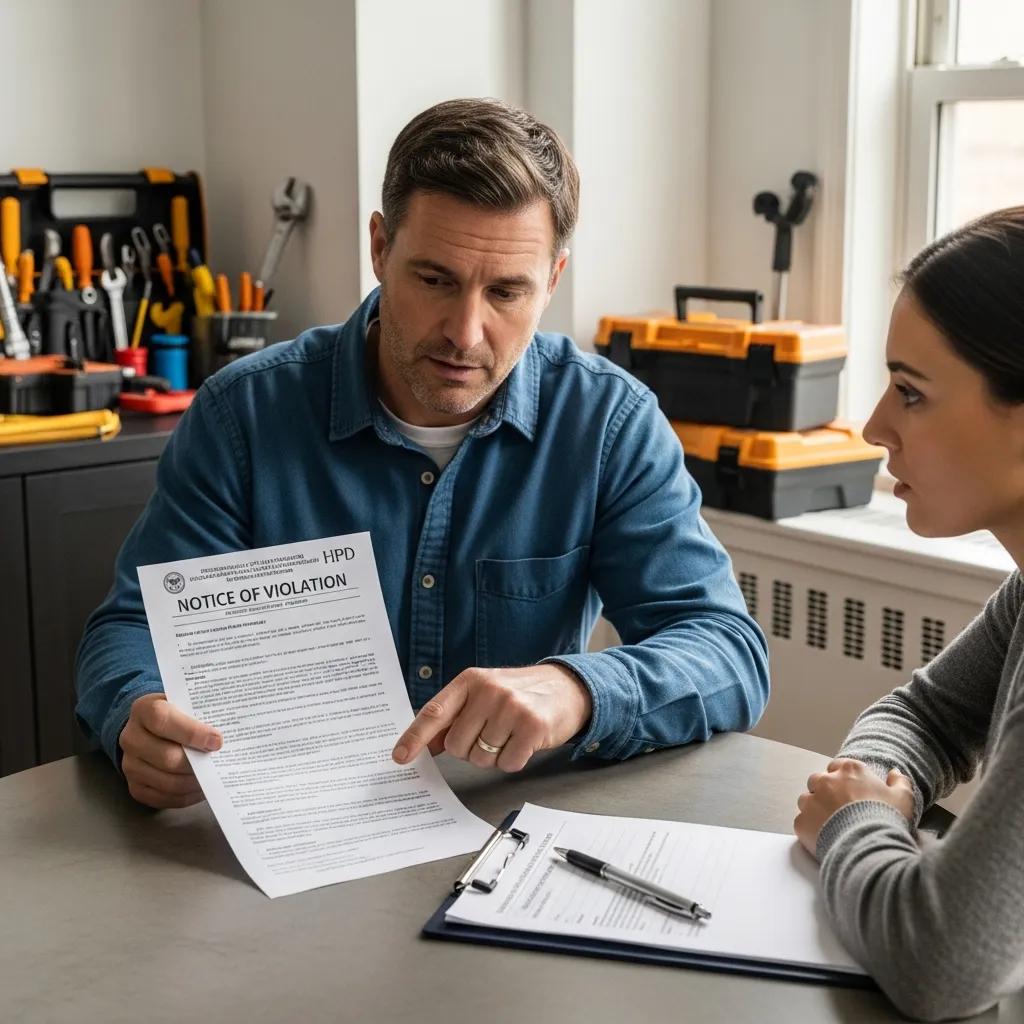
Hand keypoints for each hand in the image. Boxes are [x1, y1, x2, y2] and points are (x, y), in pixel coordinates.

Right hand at [119, 693, 221, 808]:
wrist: (150, 729)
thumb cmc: (177, 714)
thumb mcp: (185, 703)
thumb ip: (201, 713)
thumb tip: (225, 732)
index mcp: (144, 710)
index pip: (163, 721)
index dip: (192, 732)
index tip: (217, 741)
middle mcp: (131, 738)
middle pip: (167, 757)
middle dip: (198, 762)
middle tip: (219, 762)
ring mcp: (130, 765)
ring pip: (167, 782)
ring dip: (195, 781)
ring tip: (213, 775)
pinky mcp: (135, 787)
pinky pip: (163, 798)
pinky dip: (186, 796)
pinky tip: (201, 787)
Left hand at [392, 664, 591, 772]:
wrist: (567, 687)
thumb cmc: (519, 694)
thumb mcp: (483, 694)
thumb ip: (454, 717)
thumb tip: (424, 746)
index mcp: (470, 680)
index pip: (434, 712)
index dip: (414, 737)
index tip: (400, 757)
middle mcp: (489, 690)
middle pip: (457, 745)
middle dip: (470, 749)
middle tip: (491, 734)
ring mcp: (511, 707)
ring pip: (481, 758)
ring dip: (494, 755)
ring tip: (510, 734)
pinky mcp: (533, 726)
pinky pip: (507, 764)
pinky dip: (513, 759)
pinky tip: (524, 741)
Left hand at [794, 758, 914, 856]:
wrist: (869, 848)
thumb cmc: (887, 820)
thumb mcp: (903, 799)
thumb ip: (899, 781)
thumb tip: (894, 772)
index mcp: (849, 770)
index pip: (838, 766)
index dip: (843, 780)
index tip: (850, 793)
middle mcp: (826, 780)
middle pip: (818, 781)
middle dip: (825, 792)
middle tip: (838, 810)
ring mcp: (811, 800)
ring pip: (806, 800)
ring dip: (815, 809)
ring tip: (830, 825)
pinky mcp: (801, 821)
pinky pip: (802, 822)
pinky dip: (810, 829)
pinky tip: (824, 839)